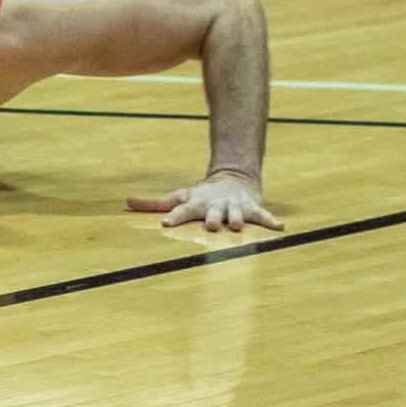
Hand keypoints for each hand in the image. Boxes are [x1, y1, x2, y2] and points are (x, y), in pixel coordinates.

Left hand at [127, 172, 281, 232]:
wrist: (233, 179)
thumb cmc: (202, 195)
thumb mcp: (180, 196)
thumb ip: (154, 204)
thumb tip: (126, 202)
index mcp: (197, 203)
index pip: (183, 210)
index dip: (175, 216)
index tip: (166, 224)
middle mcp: (215, 205)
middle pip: (212, 212)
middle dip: (212, 218)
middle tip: (210, 225)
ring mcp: (234, 207)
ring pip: (236, 214)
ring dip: (236, 219)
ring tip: (236, 227)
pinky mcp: (252, 209)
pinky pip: (263, 216)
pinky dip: (271, 221)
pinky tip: (279, 227)